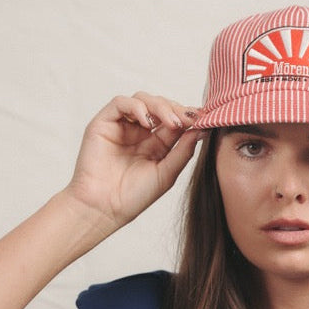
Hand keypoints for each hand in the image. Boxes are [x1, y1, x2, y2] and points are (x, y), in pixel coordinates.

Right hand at [64, 92, 203, 229]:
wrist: (104, 209)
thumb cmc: (134, 196)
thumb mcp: (167, 173)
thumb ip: (183, 151)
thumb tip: (202, 129)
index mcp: (157, 142)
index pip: (175, 118)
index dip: (189, 115)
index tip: (204, 118)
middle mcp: (139, 131)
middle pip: (161, 105)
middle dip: (177, 109)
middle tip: (189, 120)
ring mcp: (122, 126)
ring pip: (143, 99)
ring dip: (160, 106)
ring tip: (171, 122)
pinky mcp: (104, 123)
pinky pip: (120, 103)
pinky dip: (137, 107)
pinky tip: (148, 122)